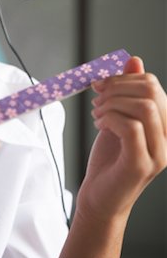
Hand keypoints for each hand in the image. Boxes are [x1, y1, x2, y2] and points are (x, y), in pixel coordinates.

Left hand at [76, 57, 166, 223]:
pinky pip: (131, 127)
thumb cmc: (109, 158)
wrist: (99, 198)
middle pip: (151, 92)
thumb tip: (134, 59)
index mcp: (164, 124)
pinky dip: (110, 119)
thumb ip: (127, 92)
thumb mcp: (117, 118)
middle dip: (117, 87)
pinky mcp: (142, 165)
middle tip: (96, 97)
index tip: (99, 84)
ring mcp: (158, 153)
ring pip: (144, 107)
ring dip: (112, 103)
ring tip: (97, 113)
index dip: (122, 78)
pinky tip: (100, 124)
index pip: (152, 85)